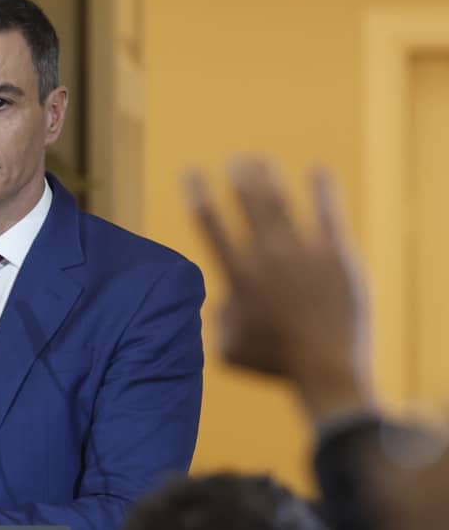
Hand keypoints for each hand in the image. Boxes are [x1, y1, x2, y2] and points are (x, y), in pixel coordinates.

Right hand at [185, 161, 373, 419]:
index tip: (190, 172)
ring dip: (269, 179)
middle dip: (239, 179)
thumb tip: (222, 302)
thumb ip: (219, 319)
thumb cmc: (275, 364)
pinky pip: (328, 214)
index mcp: (238, 276)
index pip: (211, 225)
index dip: (198, 194)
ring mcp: (304, 254)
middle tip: (234, 161)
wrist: (327, 368)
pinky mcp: (338, 257)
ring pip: (282, 204)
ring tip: (261, 161)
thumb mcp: (228, 347)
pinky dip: (322, 190)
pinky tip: (318, 170)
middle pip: (249, 205)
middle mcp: (267, 257)